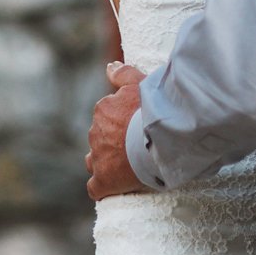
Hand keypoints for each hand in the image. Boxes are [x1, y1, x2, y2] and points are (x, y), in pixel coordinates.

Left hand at [86, 63, 150, 200]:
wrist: (161, 137)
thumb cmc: (153, 109)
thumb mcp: (140, 83)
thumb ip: (123, 73)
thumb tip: (109, 67)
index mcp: (103, 110)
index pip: (106, 117)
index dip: (120, 123)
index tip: (135, 127)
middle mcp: (96, 133)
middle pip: (101, 138)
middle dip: (113, 142)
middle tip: (135, 146)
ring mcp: (98, 157)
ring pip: (94, 161)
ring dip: (105, 162)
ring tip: (124, 165)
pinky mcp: (104, 180)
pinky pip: (95, 187)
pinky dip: (102, 187)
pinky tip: (112, 187)